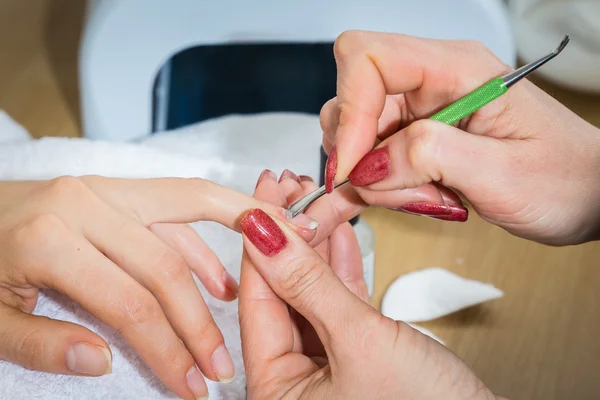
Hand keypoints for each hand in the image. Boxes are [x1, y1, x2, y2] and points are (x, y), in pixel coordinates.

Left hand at [0, 176, 324, 398]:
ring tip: (253, 295)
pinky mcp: (113, 186)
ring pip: (187, 208)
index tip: (191, 386)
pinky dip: (203, 237)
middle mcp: (85, 203)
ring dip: (227, 251)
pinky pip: (172, 204)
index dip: (168, 349)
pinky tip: (220, 274)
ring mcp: (103, 187)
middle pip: (166, 264)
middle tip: (221, 365)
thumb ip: (41, 344)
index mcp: (48, 238)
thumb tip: (101, 362)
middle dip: (199, 322)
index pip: (130, 304)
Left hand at [238, 170, 502, 399]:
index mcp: (276, 393)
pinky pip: (340, 309)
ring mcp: (325, 371)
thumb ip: (309, 285)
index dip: (260, 245)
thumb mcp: (360, 341)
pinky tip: (341, 235)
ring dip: (316, 248)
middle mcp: (293, 385)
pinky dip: (343, 272)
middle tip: (289, 190)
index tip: (261, 199)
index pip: (256, 303)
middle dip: (289, 239)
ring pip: (311, 297)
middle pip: (281, 296)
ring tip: (315, 201)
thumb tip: (264, 235)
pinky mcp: (356, 360)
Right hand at [320, 30, 599, 244]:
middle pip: (355, 100)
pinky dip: (384, 186)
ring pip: (361, 135)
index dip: (350, 110)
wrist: (587, 194)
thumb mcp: (500, 173)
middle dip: (364, 155)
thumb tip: (367, 163)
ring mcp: (423, 109)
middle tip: (400, 192)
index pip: (368, 58)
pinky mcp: (419, 136)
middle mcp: (434, 80)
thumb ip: (429, 158)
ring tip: (429, 199)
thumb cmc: (564, 177)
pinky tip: (422, 198)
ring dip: (378, 178)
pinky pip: (376, 157)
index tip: (353, 164)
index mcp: (457, 68)